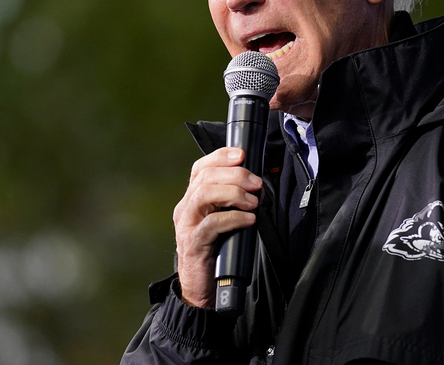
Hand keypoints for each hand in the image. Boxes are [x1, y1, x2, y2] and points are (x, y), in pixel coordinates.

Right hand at [173, 147, 261, 307]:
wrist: (201, 288)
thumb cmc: (217, 251)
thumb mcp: (223, 220)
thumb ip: (232, 202)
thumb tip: (257, 185)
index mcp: (191, 199)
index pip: (200, 168)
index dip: (220, 156)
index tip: (242, 154)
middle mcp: (185, 208)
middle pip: (205, 177)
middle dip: (235, 175)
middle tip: (257, 184)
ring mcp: (187, 225)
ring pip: (204, 194)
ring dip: (233, 193)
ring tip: (253, 202)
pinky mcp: (193, 243)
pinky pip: (212, 223)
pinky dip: (234, 217)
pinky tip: (248, 220)